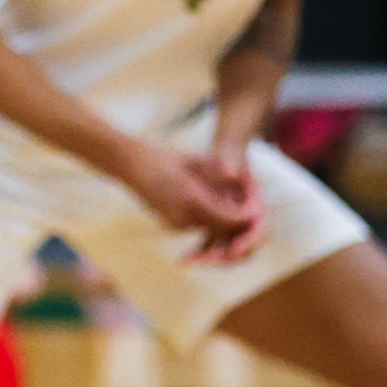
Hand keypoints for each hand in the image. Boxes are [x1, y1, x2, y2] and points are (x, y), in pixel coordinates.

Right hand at [120, 138, 264, 261]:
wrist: (128, 164)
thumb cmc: (162, 157)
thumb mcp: (196, 163)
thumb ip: (219, 181)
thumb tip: (243, 192)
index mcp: (192, 200)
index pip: (231, 218)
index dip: (247, 215)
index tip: (258, 206)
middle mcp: (184, 217)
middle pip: (223, 229)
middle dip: (239, 223)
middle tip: (254, 212)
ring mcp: (176, 223)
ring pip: (212, 229)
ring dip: (226, 222)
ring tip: (238, 207)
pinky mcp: (172, 223)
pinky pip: (199, 225)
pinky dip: (211, 219)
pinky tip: (215, 205)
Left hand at [186, 141, 267, 262]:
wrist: (219, 158)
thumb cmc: (225, 156)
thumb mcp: (228, 159)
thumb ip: (231, 166)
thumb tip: (231, 174)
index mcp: (257, 205)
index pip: (259, 231)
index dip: (247, 243)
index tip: (232, 252)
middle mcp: (249, 219)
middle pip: (245, 248)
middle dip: (226, 257)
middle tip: (206, 262)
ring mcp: (234, 225)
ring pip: (228, 250)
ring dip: (212, 259)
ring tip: (191, 261)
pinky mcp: (219, 227)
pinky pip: (214, 246)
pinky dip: (202, 252)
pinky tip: (185, 258)